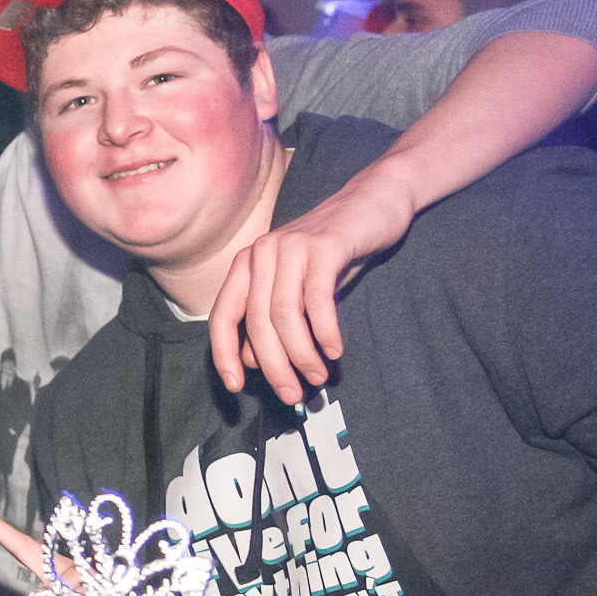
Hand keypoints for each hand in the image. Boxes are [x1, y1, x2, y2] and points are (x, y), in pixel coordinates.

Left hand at [208, 169, 415, 403]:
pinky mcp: (323, 246)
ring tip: (318, 377)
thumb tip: (254, 361)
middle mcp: (262, 253)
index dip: (224, 354)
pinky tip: (334, 351)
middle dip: (273, 366)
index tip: (236, 386)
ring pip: (285, 315)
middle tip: (292, 394)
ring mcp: (291, 247)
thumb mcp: (297, 288)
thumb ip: (273, 318)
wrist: (374, 201)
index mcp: (247, 264)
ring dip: (301, 355)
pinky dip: (324, 332)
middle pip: (256, 322)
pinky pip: (316, 300)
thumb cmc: (333, 253)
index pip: (222, 316)